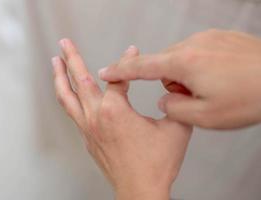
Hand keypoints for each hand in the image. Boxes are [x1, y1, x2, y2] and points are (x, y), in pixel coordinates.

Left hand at [52, 39, 191, 199]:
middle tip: (64, 44)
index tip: (133, 51)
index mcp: (115, 111)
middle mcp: (96, 117)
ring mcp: (88, 129)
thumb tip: (175, 91)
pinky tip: (69, 94)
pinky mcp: (88, 139)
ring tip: (55, 63)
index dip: (127, 61)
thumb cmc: (156, 164)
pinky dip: (68, 98)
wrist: (141, 191)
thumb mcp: (175, 129)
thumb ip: (176, 105)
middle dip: (72, 58)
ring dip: (60, 77)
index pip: (118, 77)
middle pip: (80, 81)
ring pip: (67, 98)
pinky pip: (72, 113)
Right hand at [99, 30, 260, 128]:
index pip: (141, 67)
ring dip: (188, 76)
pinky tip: (220, 78)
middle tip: (193, 97)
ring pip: (181, 59)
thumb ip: (174, 109)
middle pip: (164, 64)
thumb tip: (166, 101)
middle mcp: (193, 45)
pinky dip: (201, 67)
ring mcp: (207, 38)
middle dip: (172, 82)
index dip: (119, 71)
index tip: (106, 72)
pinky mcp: (219, 37)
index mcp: (185, 63)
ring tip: (212, 88)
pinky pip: (197, 52)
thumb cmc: (252, 97)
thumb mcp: (205, 116)